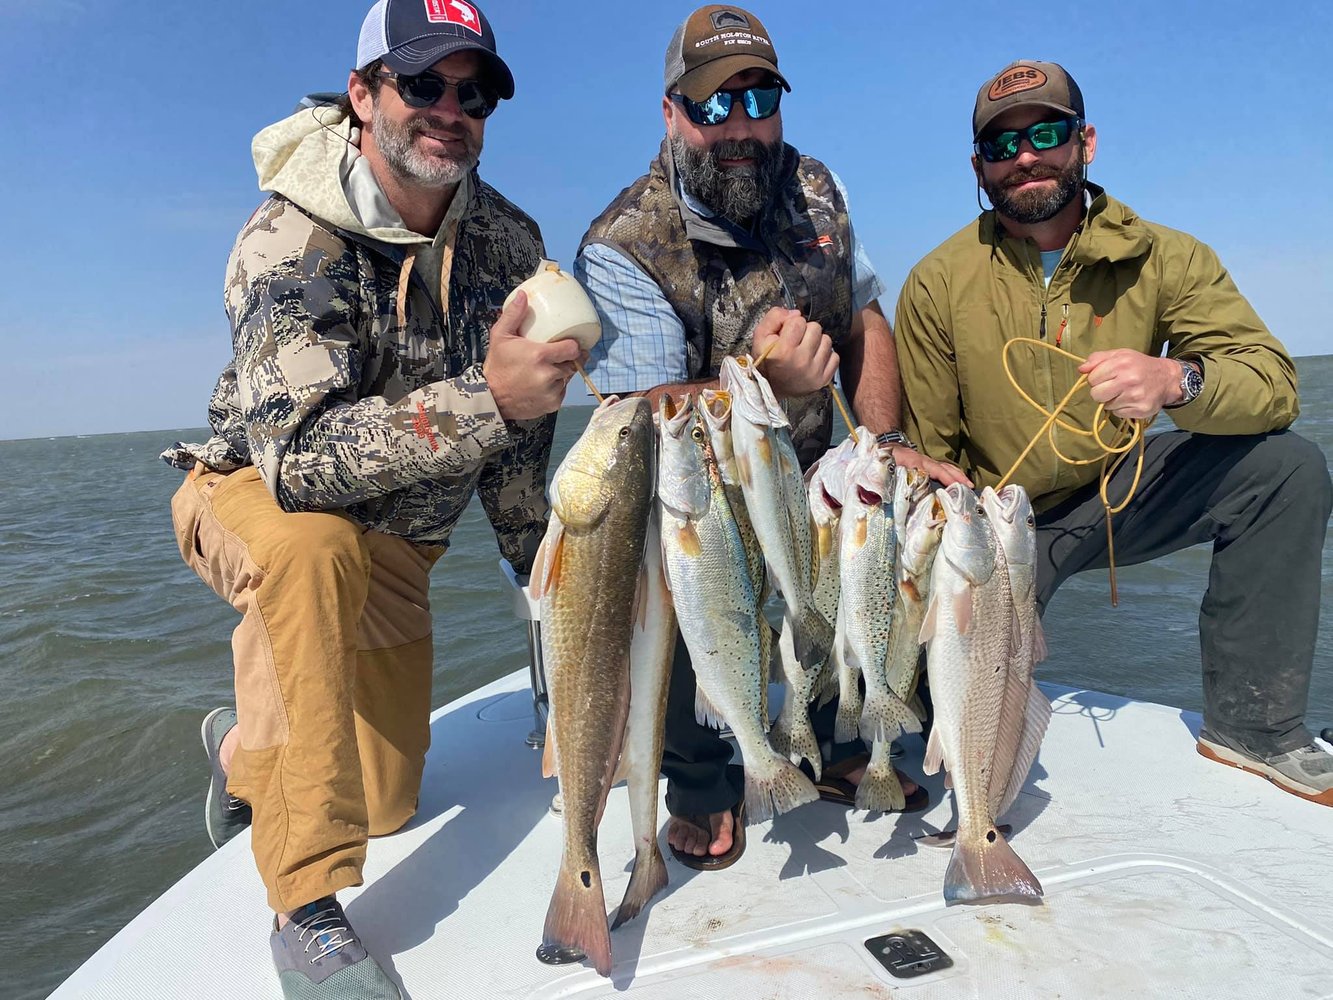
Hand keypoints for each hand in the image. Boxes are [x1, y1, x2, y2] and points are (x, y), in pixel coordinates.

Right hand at [483, 291, 585, 419]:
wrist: (491, 398)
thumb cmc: (497, 365)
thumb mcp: (500, 336)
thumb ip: (513, 315)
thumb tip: (523, 295)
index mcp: (540, 355)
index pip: (573, 349)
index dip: (574, 345)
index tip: (569, 343)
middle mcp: (549, 374)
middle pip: (573, 364)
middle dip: (568, 359)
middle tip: (559, 355)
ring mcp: (551, 391)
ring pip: (568, 378)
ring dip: (562, 373)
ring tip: (547, 369)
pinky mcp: (552, 404)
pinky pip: (562, 392)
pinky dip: (556, 388)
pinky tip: (543, 384)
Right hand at [751, 307, 838, 397]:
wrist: (771, 389)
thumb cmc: (766, 360)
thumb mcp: (760, 337)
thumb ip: (774, 317)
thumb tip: (796, 313)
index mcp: (783, 351)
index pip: (798, 321)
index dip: (791, 324)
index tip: (786, 334)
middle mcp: (800, 361)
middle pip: (815, 328)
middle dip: (805, 332)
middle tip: (796, 343)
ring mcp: (814, 372)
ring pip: (827, 341)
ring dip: (817, 343)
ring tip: (805, 351)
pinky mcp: (823, 380)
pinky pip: (835, 356)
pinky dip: (825, 356)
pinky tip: (813, 360)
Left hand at [889, 445, 971, 486]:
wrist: (887, 447)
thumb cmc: (889, 459)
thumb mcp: (892, 468)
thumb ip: (899, 478)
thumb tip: (905, 490)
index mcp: (918, 462)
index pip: (936, 470)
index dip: (946, 478)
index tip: (956, 486)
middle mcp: (926, 461)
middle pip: (946, 468)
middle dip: (959, 477)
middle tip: (970, 488)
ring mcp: (929, 461)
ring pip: (947, 467)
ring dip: (958, 475)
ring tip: (969, 485)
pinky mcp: (928, 464)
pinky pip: (944, 468)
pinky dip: (953, 473)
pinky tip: (958, 481)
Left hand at [1078, 349, 1180, 421]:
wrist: (1167, 378)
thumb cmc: (1139, 365)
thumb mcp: (1120, 355)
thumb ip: (1098, 359)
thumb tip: (1081, 369)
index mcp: (1121, 363)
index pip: (1092, 379)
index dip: (1096, 379)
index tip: (1106, 377)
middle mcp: (1129, 380)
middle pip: (1096, 395)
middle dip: (1101, 392)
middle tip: (1112, 387)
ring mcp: (1135, 396)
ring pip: (1106, 406)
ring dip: (1112, 401)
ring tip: (1124, 392)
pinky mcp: (1140, 409)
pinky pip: (1118, 414)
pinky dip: (1121, 408)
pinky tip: (1130, 400)